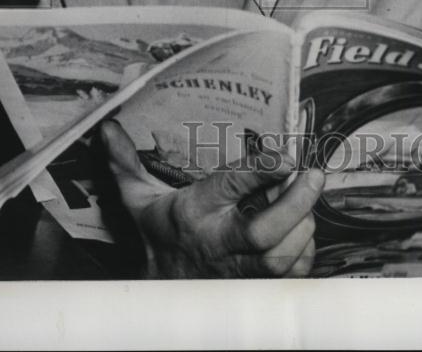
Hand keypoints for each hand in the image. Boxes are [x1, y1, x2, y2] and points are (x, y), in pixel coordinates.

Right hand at [100, 120, 324, 277]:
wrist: (160, 294)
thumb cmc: (159, 235)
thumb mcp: (138, 198)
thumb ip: (126, 162)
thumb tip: (107, 127)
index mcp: (192, 214)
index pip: (228, 188)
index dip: (260, 169)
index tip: (284, 153)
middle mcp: (217, 245)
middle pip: (264, 232)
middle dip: (295, 202)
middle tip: (314, 174)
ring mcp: (238, 272)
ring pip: (283, 257)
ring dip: (303, 225)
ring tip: (308, 195)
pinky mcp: (257, 289)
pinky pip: (292, 275)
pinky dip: (305, 250)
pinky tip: (302, 228)